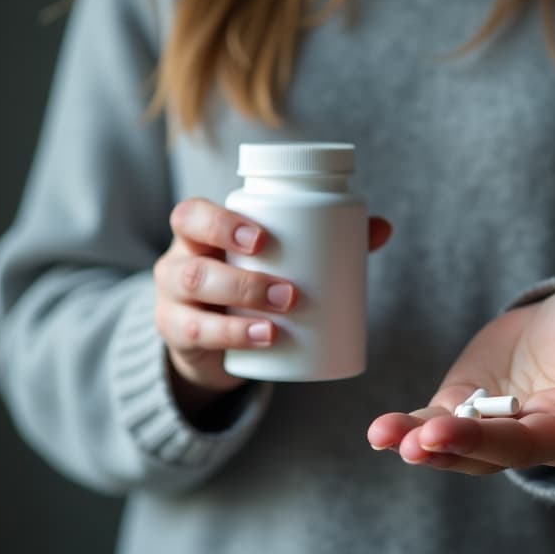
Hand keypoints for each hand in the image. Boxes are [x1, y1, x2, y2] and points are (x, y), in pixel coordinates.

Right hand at [154, 198, 391, 403]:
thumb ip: (322, 242)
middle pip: (193, 262)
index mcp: (199, 233)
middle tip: (290, 293)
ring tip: (281, 319)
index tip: (263, 239)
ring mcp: (172, 300)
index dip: (221, 223)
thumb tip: (382, 228)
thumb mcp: (271, 260)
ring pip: (194, 299)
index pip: (192, 216)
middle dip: (242, 278)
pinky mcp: (178, 334)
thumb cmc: (247, 281)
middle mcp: (178, 262)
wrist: (210, 337)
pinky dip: (232, 336)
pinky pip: (195, 334)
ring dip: (242, 308)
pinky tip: (263, 339)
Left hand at [367, 286, 554, 474]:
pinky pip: (431, 421)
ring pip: (450, 443)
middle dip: (446, 447)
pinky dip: (407, 426)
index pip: (524, 444)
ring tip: (385, 434)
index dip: (486, 441)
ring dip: (417, 442)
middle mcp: (524, 437)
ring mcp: (488, 422)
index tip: (445, 432)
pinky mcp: (461, 404)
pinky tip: (381, 430)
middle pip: (482, 452)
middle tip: (414, 441)